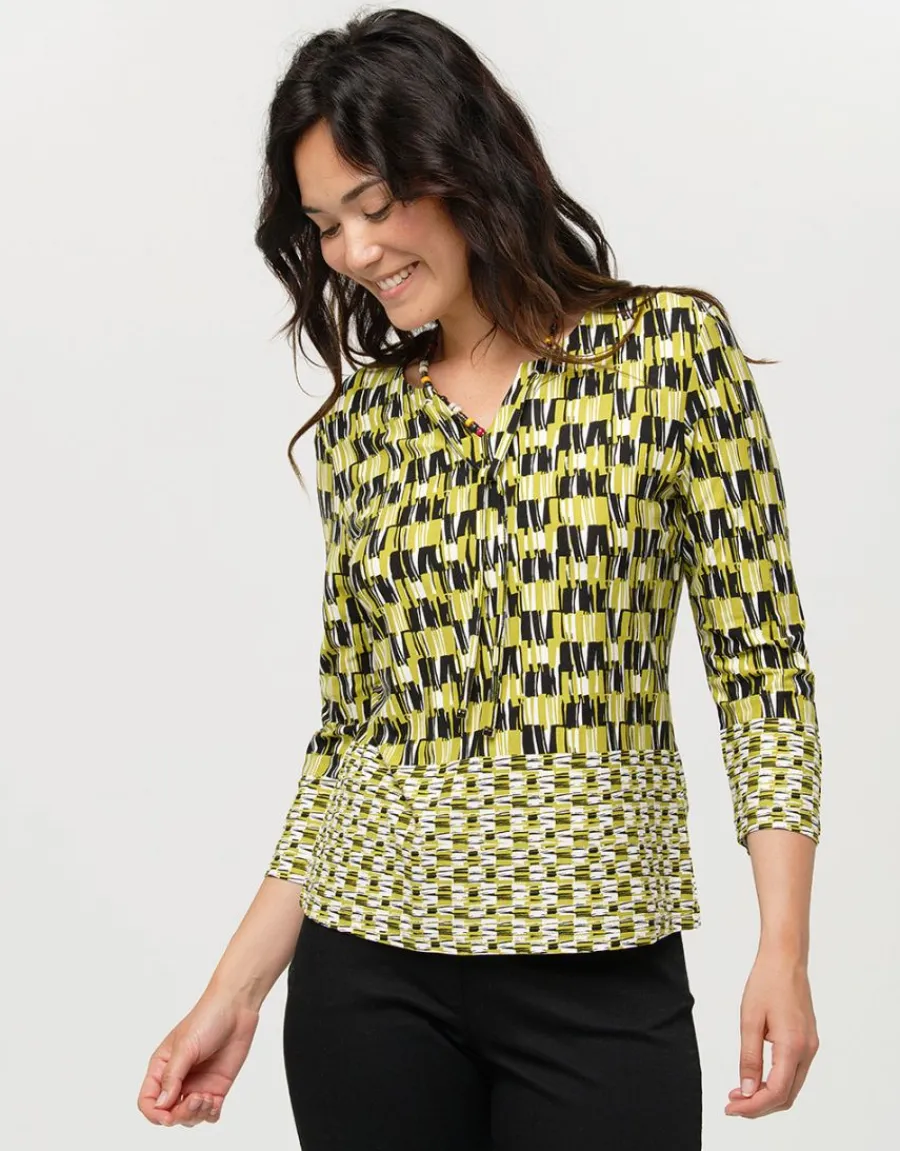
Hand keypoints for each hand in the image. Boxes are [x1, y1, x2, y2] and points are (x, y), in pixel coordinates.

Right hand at [137, 991, 259, 1127]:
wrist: (236, 1008)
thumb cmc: (207, 1019)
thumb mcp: (185, 1046)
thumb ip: (172, 1076)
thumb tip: (162, 1105)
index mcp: (161, 1067)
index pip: (148, 1100)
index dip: (154, 1114)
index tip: (168, 1117)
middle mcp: (177, 1079)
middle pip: (169, 1113)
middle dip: (180, 1114)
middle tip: (196, 1099)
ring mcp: (197, 1084)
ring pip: (189, 1117)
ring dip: (196, 1115)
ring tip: (207, 1097)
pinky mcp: (216, 1087)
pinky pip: (209, 1114)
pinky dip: (210, 1115)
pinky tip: (215, 1101)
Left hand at [725, 948, 818, 1117]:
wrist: (785, 960)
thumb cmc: (766, 983)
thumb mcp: (749, 1020)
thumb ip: (749, 1057)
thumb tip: (746, 1089)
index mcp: (793, 1046)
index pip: (776, 1092)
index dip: (753, 1106)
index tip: (731, 1108)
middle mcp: (807, 1051)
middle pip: (786, 1096)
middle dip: (759, 1106)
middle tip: (733, 1104)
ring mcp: (810, 1047)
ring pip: (791, 1087)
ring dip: (767, 1095)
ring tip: (740, 1093)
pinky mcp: (807, 1042)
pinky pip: (793, 1073)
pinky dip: (776, 1082)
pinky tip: (757, 1078)